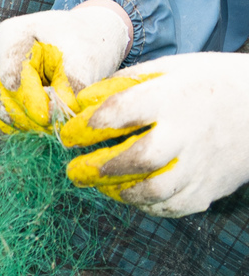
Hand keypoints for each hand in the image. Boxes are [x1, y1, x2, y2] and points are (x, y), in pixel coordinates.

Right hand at [0, 0, 131, 136]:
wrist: (85, 38)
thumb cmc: (85, 43)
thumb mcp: (84, 59)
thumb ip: (71, 86)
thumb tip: (58, 118)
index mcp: (14, 34)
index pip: (12, 72)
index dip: (29, 99)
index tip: (47, 118)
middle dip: (23, 114)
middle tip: (49, 128)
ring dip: (16, 123)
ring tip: (44, 130)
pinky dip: (8, 127)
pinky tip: (30, 132)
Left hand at [56, 51, 248, 214]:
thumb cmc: (206, 84)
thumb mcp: (169, 69)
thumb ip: (123, 84)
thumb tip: (79, 103)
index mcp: (174, 97)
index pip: (122, 112)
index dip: (88, 125)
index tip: (69, 134)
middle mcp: (188, 134)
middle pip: (138, 159)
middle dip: (98, 167)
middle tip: (73, 169)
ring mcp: (200, 166)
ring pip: (153, 190)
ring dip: (116, 191)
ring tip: (98, 183)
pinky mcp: (208, 190)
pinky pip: (170, 206)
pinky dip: (143, 204)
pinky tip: (127, 192)